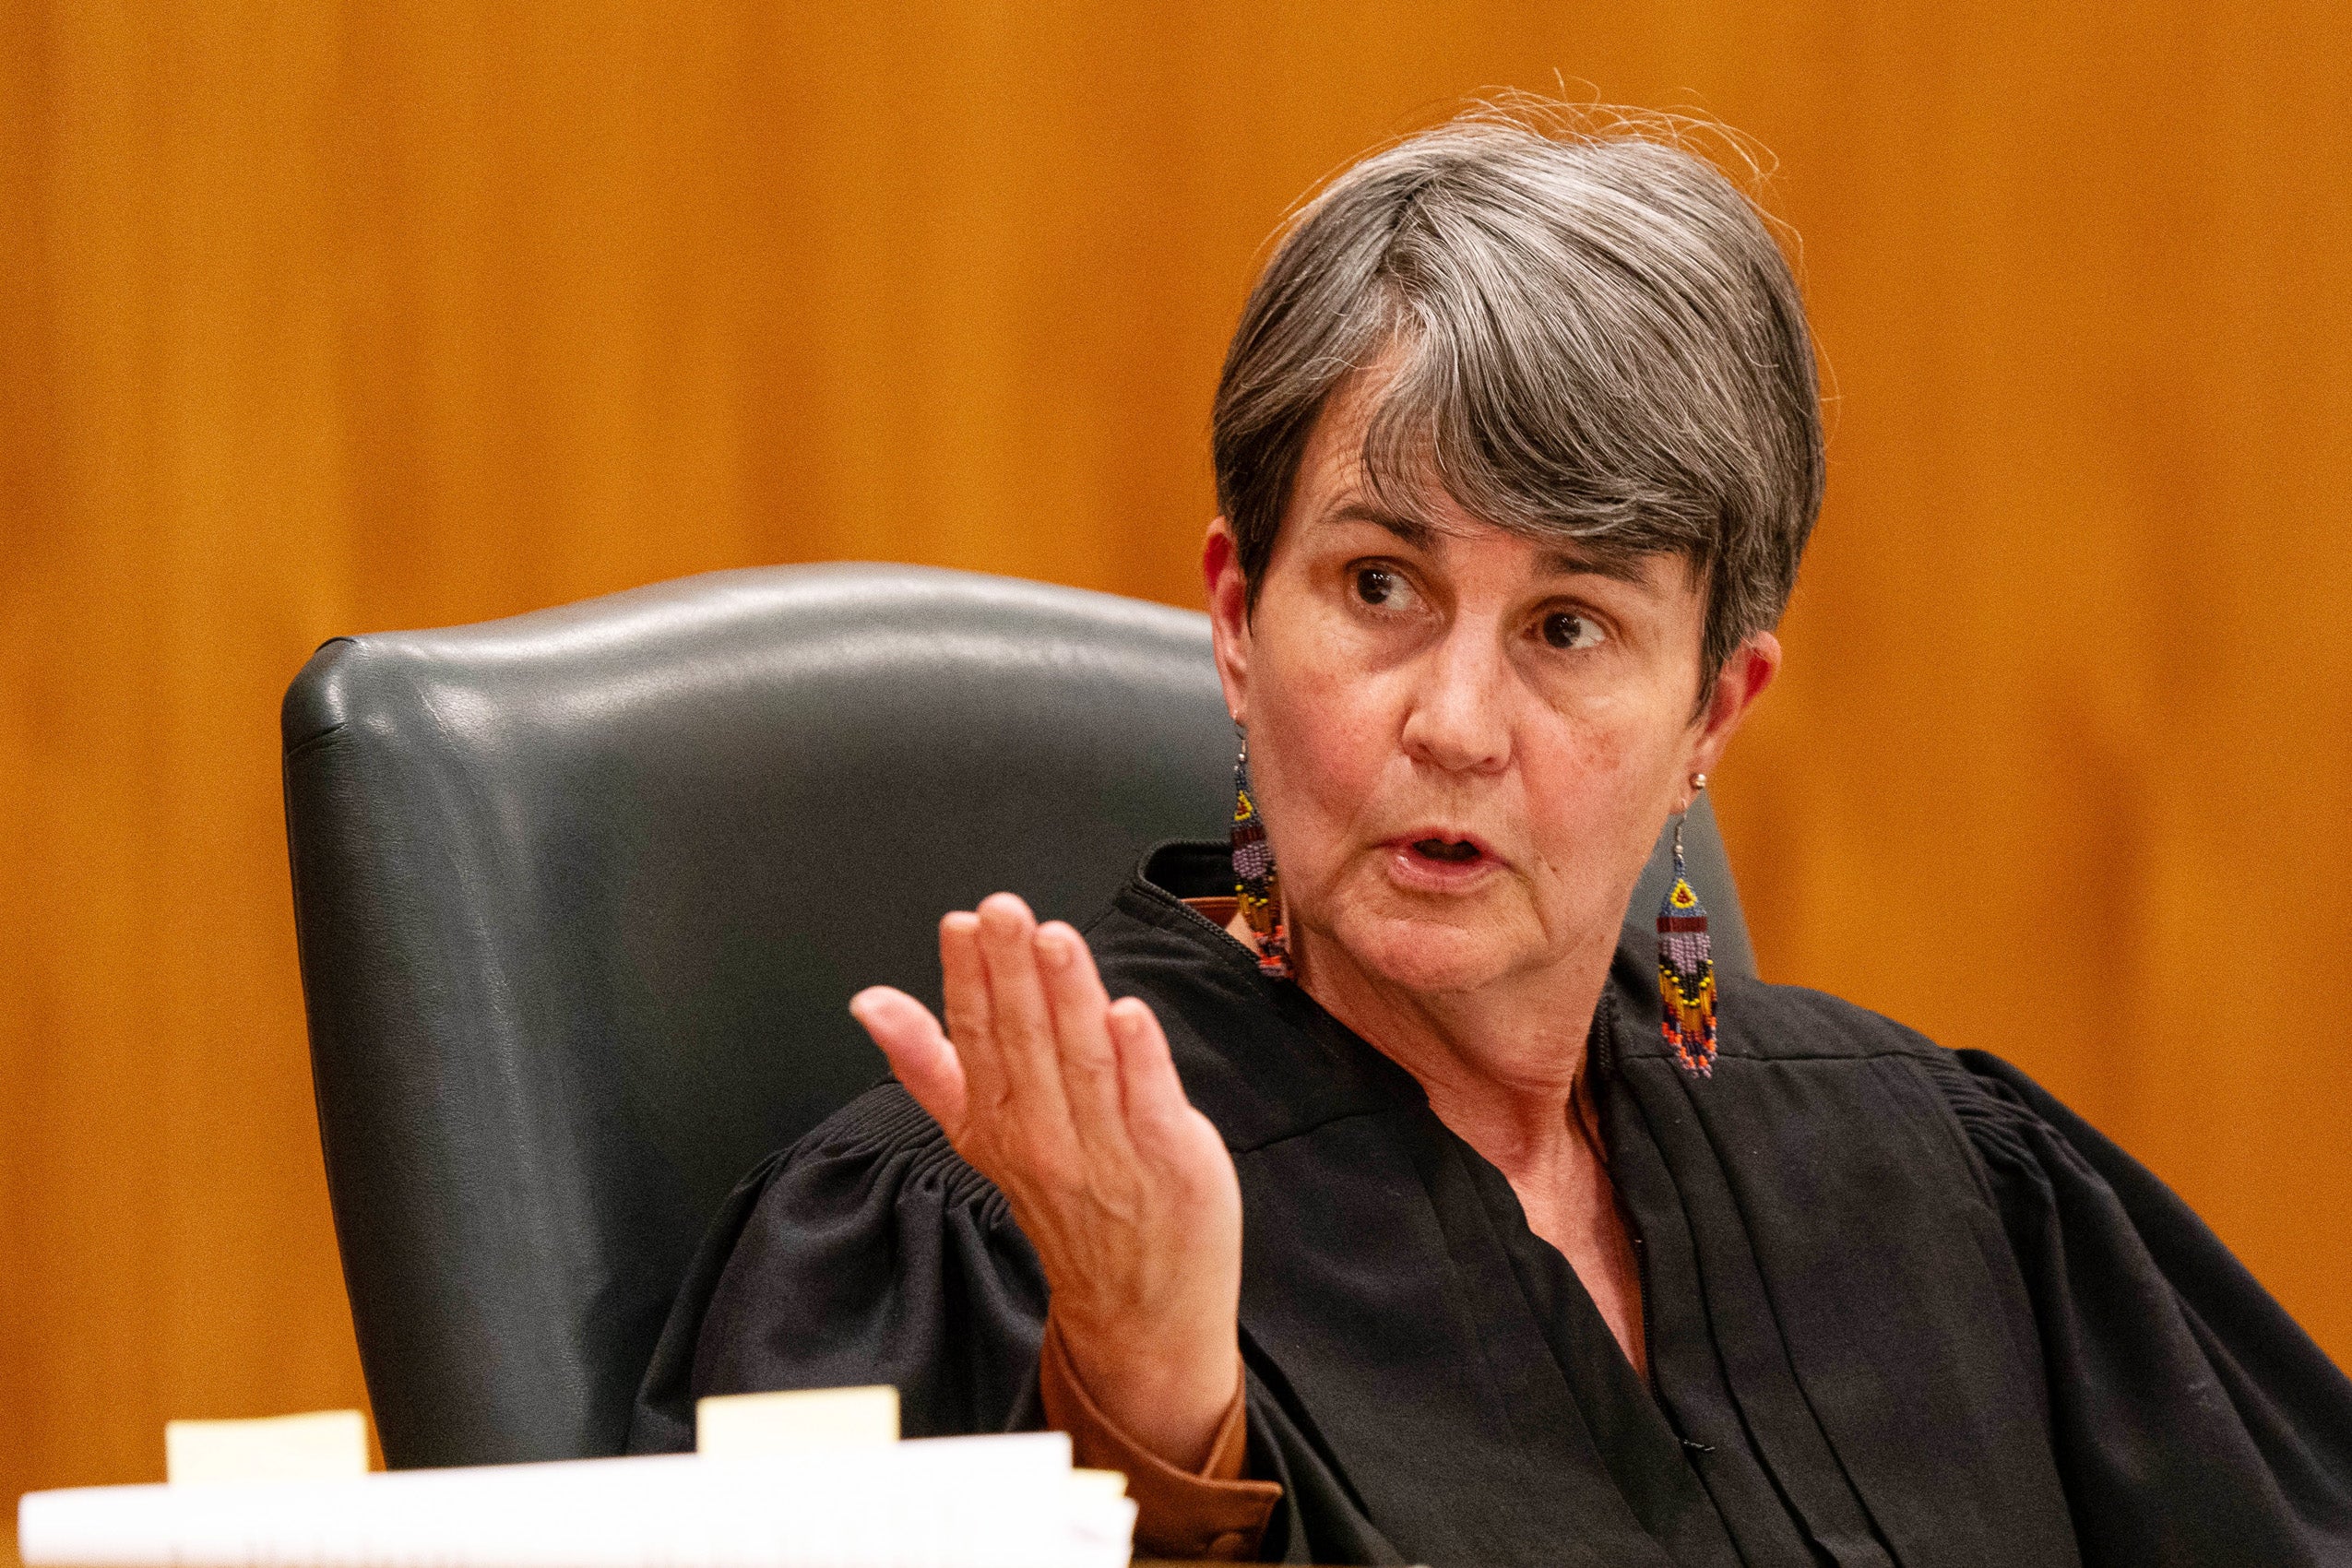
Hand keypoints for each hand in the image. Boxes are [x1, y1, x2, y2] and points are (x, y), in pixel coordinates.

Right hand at [849, 894, 1243, 1472]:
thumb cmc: (1067, 1206)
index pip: (974, 1038)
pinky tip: (1126, 1013)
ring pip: (1082, 1061)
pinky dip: (1138, 1059)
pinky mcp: (1170, 1162)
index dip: (968, 979)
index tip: (963, 925)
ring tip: (1056, 940)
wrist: (1138, 1311)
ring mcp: (1108, 1152)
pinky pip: (1149, 1104)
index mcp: (997, 1121)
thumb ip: (928, 1064)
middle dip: (1013, 971)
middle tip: (1005, 912)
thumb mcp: (982, 1137)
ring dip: (1068, 998)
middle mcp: (1044, 1135)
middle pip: (1024, 1040)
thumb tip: (870, 1001)